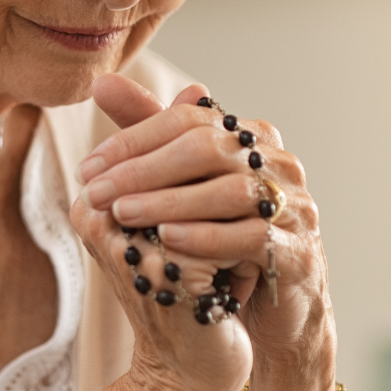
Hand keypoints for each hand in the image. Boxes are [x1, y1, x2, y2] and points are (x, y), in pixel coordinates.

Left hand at [81, 74, 337, 390]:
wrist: (274, 308)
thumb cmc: (225, 237)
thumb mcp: (185, 186)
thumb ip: (149, 137)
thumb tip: (103, 82)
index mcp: (251, 138)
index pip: (188, 119)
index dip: (135, 138)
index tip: (90, 166)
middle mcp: (278, 163)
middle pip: (208, 147)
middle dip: (144, 168)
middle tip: (97, 191)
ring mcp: (295, 206)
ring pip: (230, 191)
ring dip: (169, 201)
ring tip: (123, 214)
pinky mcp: (299, 252)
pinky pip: (254, 236)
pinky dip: (207, 236)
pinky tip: (168, 240)